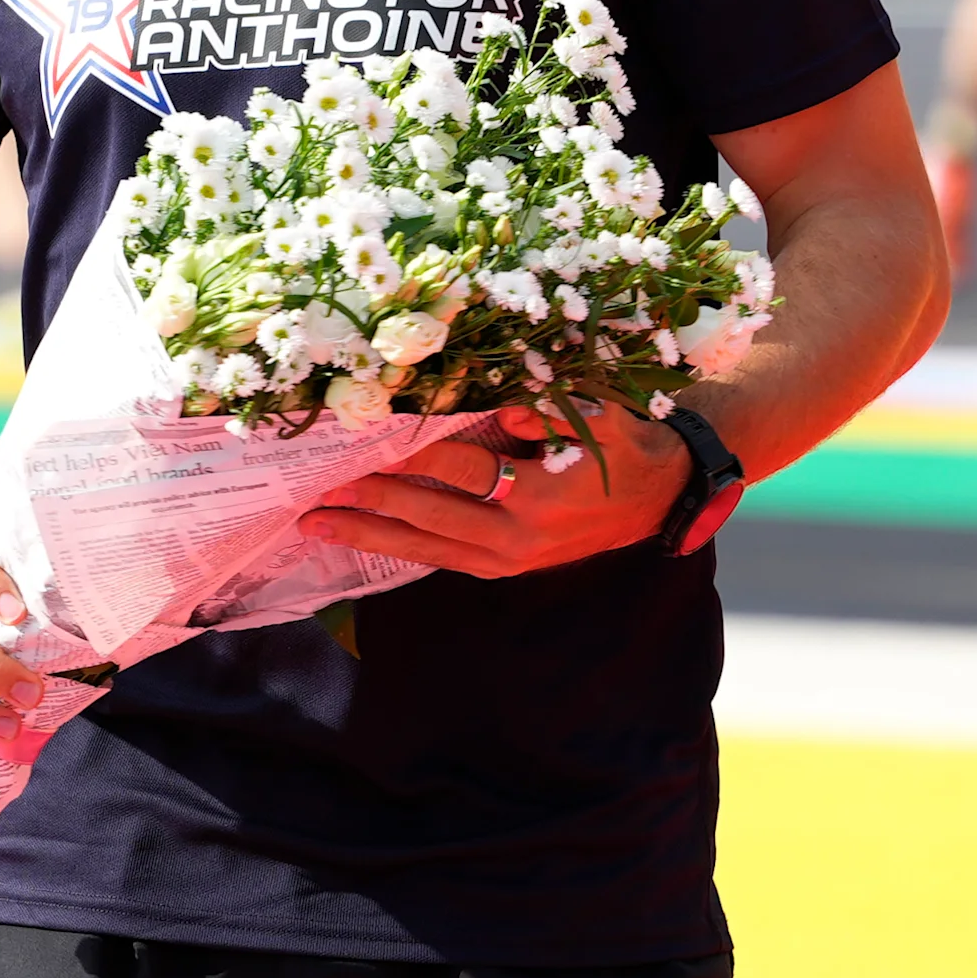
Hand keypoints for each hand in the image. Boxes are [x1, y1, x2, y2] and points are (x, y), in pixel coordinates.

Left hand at [296, 403, 695, 580]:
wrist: (661, 498)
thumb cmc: (628, 447)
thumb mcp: (604, 419)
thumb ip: (558, 412)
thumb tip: (508, 411)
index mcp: (541, 497)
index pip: (463, 470)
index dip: (413, 454)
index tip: (367, 439)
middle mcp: (518, 537)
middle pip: (431, 519)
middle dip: (372, 503)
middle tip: (319, 490)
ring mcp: (509, 559)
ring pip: (426, 550)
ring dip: (368, 537)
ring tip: (315, 526)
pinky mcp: (504, 566)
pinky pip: (439, 559)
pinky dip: (396, 548)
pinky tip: (358, 538)